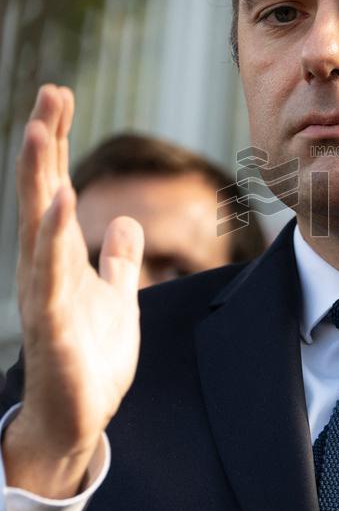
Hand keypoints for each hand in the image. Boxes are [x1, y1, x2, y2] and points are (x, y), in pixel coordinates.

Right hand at [5, 85, 143, 497]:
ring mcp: (45, 296)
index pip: (56, 187)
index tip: (60, 96)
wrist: (77, 418)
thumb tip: (127, 222)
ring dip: (40, 178)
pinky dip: (55, 241)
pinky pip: (53, 278)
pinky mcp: (55, 327)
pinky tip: (62, 204)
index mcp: (60, 257)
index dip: (58, 143)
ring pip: (39, 228)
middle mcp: (45, 269)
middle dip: (46, 144)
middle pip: (43, 195)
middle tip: (50, 92)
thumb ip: (119, 261)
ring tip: (41, 132)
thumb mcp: (115, 298)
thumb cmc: (90, 357)